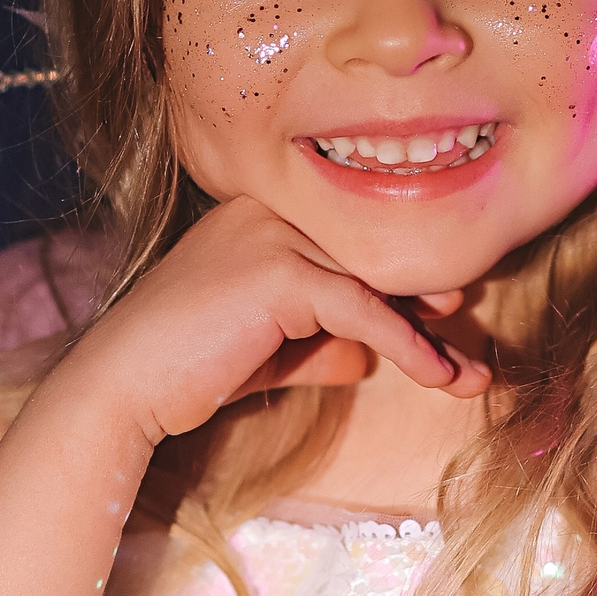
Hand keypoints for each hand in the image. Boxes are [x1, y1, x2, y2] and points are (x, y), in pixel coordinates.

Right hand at [51, 196, 489, 445]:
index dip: (403, 290)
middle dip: (428, 310)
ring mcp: (274, 232)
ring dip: (429, 336)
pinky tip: (438, 377)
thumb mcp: (273, 351)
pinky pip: (363, 308)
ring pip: (375, 282)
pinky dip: (408, 345)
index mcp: (263, 212)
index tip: (447, 330)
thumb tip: (373, 353)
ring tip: (469, 378)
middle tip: (473, 357)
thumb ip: (323, 342)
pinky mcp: (279, 269)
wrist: (123, 387)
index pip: (352, 248)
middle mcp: (270, 208)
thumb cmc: (188, 369)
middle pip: (371, 258)